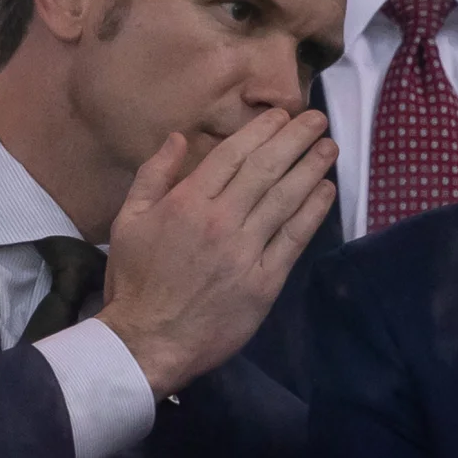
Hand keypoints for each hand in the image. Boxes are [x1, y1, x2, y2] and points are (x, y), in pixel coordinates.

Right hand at [96, 108, 336, 400]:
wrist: (147, 342)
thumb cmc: (136, 281)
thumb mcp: (128, 220)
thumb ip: (154, 175)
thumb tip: (179, 137)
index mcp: (187, 202)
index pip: (233, 154)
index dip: (263, 130)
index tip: (283, 115)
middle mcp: (221, 220)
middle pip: (266, 168)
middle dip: (296, 138)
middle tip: (317, 119)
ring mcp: (245, 250)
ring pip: (286, 198)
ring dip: (311, 167)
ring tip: (329, 146)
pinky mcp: (264, 280)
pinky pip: (294, 238)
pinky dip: (313, 210)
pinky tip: (327, 190)